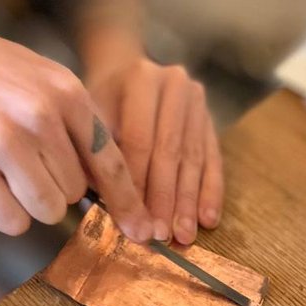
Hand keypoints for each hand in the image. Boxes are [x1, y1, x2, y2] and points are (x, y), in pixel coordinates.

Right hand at [0, 10, 153, 241]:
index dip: (127, 201)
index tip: (140, 230)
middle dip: (57, 186)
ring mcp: (4, 142)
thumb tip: (108, 181)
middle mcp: (40, 116)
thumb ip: (75, 121)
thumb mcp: (41, 76)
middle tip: (26, 162)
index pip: (110, 160)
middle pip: (76, 191)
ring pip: (47, 209)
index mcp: (65, 91)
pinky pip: (10, 220)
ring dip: (31, 202)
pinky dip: (5, 212)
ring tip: (7, 170)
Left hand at [86, 56, 222, 244]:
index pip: (139, 139)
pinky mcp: (210, 117)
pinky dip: (210, 191)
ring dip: (189, 201)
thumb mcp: (92, 115)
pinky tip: (208, 219)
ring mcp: (197, 100)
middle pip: (170, 150)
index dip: (138, 182)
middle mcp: (175, 85)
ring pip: (193, 158)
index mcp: (141, 80)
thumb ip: (99, 153)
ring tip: (183, 235)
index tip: (134, 219)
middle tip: (161, 235)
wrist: (124, 69)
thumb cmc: (103, 100)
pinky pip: (213, 158)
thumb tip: (108, 204)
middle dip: (165, 198)